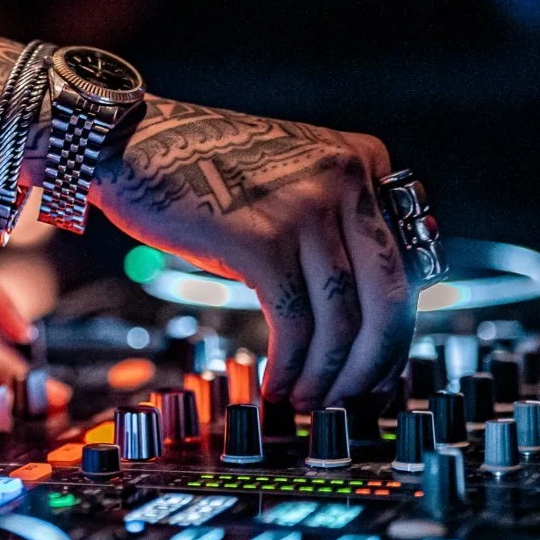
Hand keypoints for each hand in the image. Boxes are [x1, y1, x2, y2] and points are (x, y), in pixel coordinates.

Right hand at [94, 100, 415, 410]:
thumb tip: (366, 315)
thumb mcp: (290, 180)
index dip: (398, 333)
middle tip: (352, 399)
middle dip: (374, 365)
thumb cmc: (204, 169)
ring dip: (326, 374)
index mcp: (364, 163)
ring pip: (343, 318)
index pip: (406, 265)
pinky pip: (294, 322)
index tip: (380, 372)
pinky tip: (276, 382)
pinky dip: (290, 365)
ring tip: (303, 397)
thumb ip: (335, 225)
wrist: (133, 140)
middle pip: (388, 297)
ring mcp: (306, 207)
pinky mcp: (261, 239)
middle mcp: (346, 179)